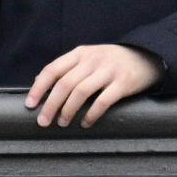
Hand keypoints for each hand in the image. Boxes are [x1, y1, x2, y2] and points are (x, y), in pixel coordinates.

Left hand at [25, 43, 160, 129]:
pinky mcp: (123, 83)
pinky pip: (103, 101)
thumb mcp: (88, 58)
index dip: (39, 88)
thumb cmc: (111, 62)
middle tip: (43, 122)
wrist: (147, 57)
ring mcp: (109, 70)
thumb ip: (66, 67)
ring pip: (81, 92)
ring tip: (63, 123)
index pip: (53, 69)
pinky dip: (91, 115)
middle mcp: (93, 60)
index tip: (30, 105)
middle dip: (51, 105)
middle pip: (65, 83)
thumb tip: (37, 81)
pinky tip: (85, 123)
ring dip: (68, 111)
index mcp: (80, 53)